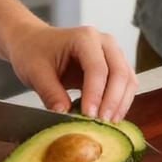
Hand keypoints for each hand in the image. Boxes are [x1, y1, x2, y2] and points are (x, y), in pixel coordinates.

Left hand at [6, 22, 136, 122]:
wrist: (34, 43)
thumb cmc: (35, 53)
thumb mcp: (36, 72)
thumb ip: (50, 93)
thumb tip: (64, 115)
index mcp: (84, 37)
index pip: (97, 67)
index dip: (95, 93)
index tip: (89, 115)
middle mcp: (104, 42)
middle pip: (119, 72)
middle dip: (113, 100)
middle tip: (103, 123)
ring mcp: (112, 53)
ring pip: (128, 79)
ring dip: (121, 102)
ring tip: (109, 124)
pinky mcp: (114, 66)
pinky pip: (126, 84)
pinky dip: (121, 101)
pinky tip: (111, 118)